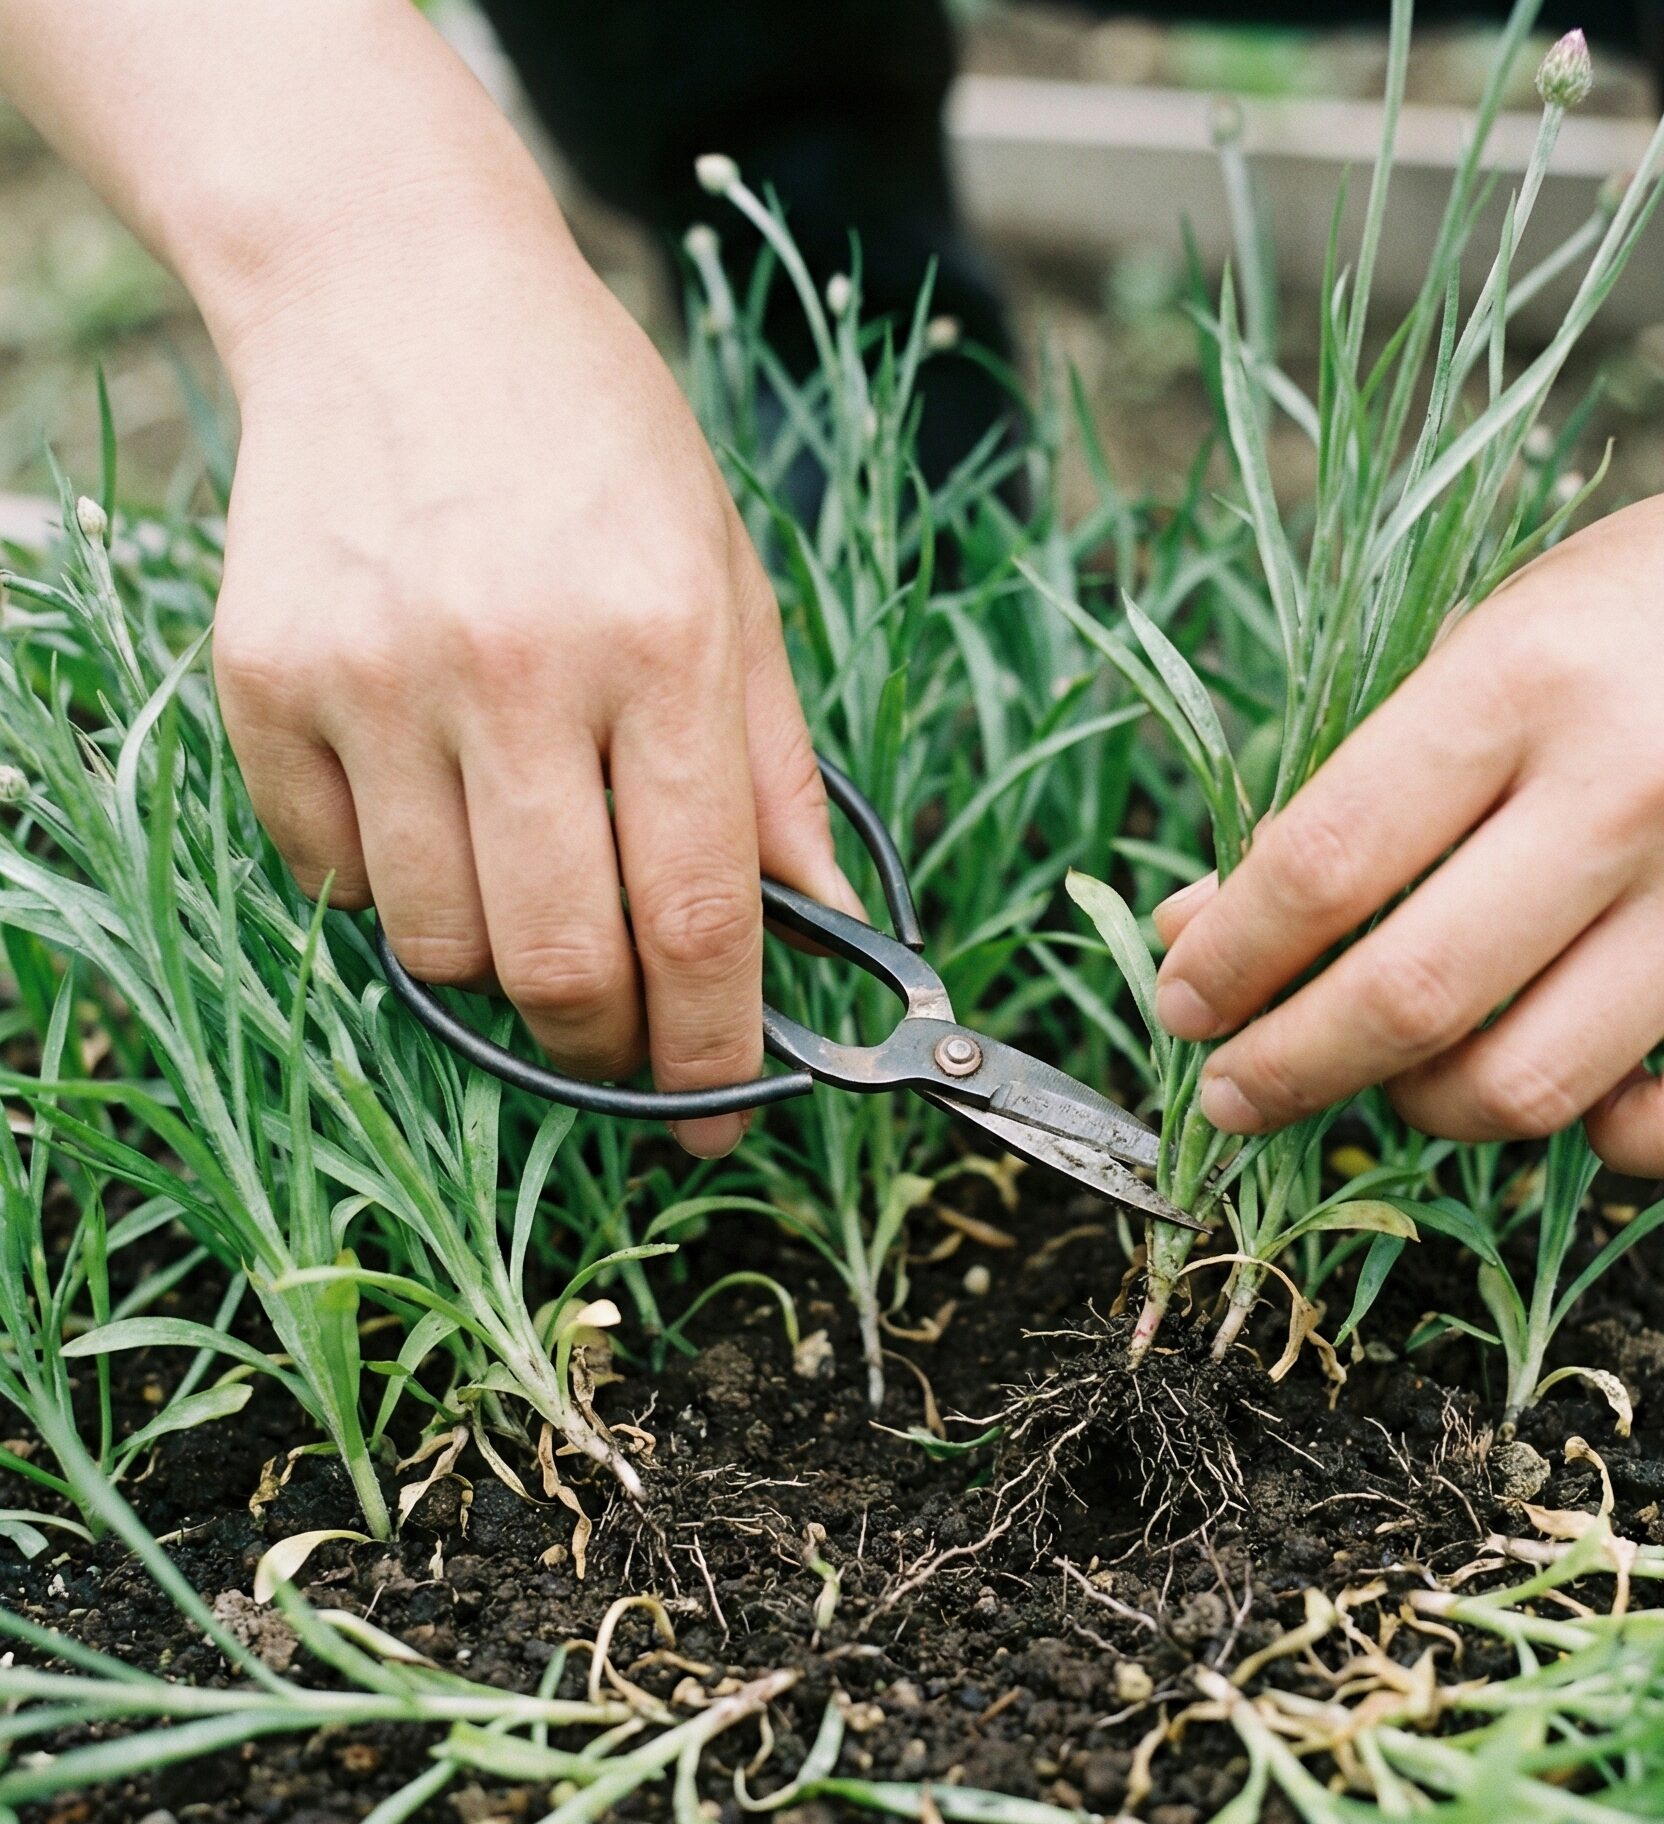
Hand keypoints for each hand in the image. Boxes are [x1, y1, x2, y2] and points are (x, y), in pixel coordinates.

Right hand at [0, 0, 851, 1157]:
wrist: (401, 298)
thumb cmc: (600, 446)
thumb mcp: (730, 582)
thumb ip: (776, 768)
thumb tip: (825, 924)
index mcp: (661, 643)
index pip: (698, 914)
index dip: (716, 1046)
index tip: (726, 1113)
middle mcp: (516, 667)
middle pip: (560, 964)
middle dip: (607, 1048)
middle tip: (626, 1051)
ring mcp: (376, 676)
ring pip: (438, 946)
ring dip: (497, 966)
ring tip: (527, 884)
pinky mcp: (266, 679)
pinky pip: (330, 874)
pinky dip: (389, 886)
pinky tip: (428, 805)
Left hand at [1153, 262, 1663, 1177]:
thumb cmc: (1640, 615)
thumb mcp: (1476, 646)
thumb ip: (1346, 792)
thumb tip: (1198, 929)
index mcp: (1526, 679)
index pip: (1326, 862)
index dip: (1226, 958)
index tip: (1181, 1003)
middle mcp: (1639, 787)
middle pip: (1412, 996)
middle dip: (1285, 1066)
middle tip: (1232, 1090)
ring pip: (1530, 1087)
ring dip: (1417, 1108)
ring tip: (1388, 1074)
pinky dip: (1591, 1144)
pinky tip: (1558, 1092)